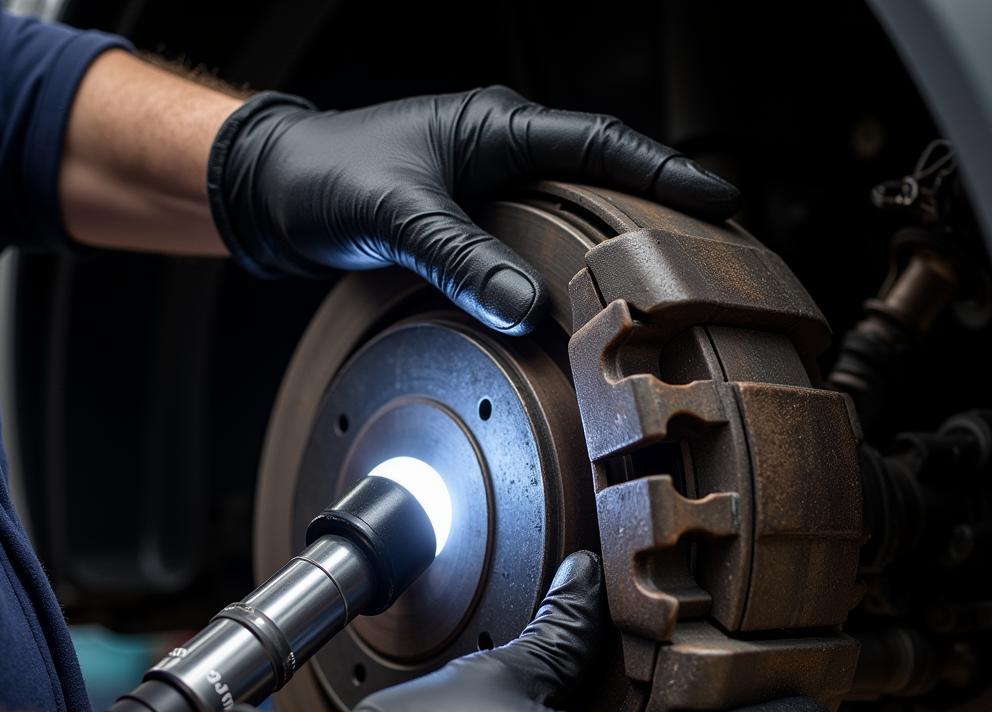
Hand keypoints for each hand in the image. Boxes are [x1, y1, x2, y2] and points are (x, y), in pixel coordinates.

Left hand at [207, 87, 739, 333]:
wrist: (273, 193)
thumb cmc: (324, 177)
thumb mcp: (397, 214)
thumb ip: (460, 258)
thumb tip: (525, 304)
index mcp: (497, 127)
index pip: (600, 144)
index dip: (662, 172)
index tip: (718, 201)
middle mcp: (502, 152)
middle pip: (602, 177)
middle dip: (657, 208)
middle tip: (710, 249)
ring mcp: (489, 189)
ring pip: (572, 214)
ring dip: (615, 242)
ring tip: (664, 278)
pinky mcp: (472, 224)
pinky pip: (537, 242)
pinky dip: (568, 266)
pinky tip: (585, 297)